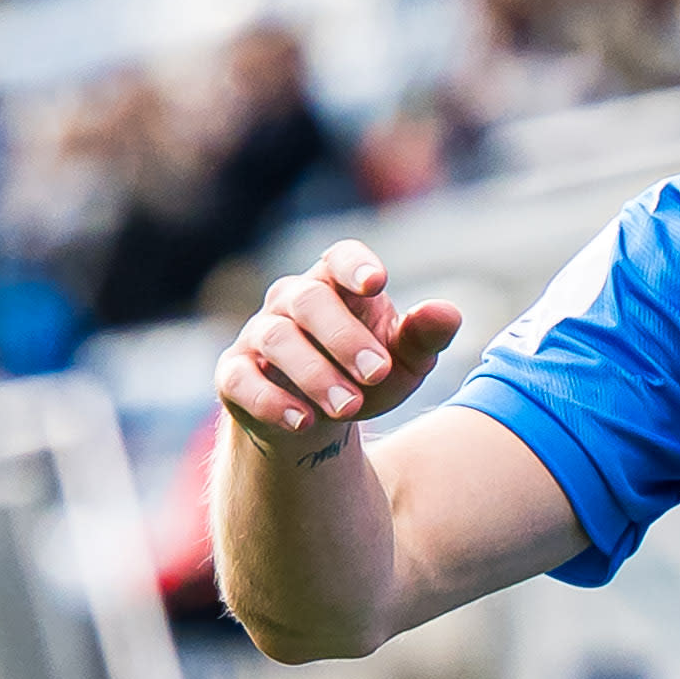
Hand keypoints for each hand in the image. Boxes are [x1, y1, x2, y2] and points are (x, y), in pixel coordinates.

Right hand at [219, 242, 467, 459]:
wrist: (317, 420)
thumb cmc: (367, 374)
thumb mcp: (406, 360)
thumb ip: (425, 335)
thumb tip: (446, 313)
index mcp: (337, 285)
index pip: (340, 257)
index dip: (354, 265)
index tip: (375, 283)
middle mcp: (292, 300)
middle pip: (309, 300)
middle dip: (345, 338)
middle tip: (378, 373)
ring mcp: (258, 335)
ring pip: (276, 338)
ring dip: (315, 373)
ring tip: (349, 406)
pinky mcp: (233, 373)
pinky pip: (240, 379)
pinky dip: (269, 399)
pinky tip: (302, 421)